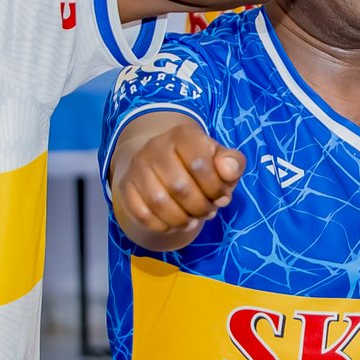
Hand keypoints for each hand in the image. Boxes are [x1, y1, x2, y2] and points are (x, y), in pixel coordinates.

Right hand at [116, 120, 245, 239]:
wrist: (165, 161)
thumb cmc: (201, 163)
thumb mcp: (222, 160)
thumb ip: (233, 163)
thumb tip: (228, 171)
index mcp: (184, 135)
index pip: (200, 164)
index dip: (215, 188)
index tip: (222, 196)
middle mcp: (156, 146)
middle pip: (179, 187)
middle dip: (200, 207)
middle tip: (208, 211)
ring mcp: (138, 165)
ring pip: (159, 202)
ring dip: (181, 219)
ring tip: (192, 219)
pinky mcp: (126, 185)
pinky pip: (141, 213)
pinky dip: (161, 225)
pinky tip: (172, 223)